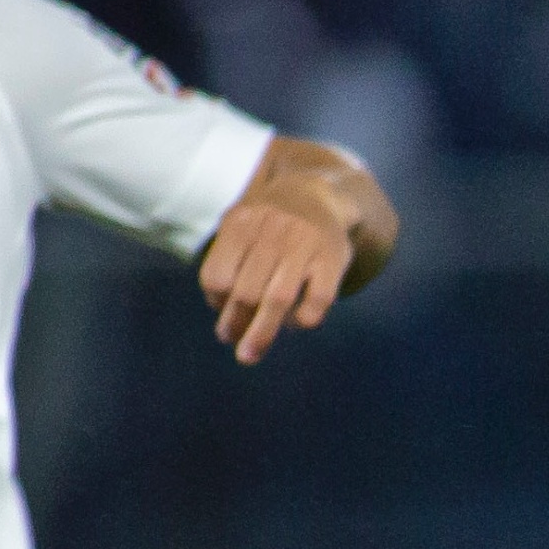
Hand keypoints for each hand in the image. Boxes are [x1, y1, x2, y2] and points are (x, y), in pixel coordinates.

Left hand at [198, 136, 397, 363]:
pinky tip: (295, 324)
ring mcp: (304, 245)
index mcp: (241, 223)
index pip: (217, 276)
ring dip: (261, 333)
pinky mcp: (332, 259)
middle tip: (234, 342)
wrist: (317, 196)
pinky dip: (302, 320)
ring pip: (278, 299)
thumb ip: (228, 260)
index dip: (215, 301)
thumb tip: (222, 313)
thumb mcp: (240, 225)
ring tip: (250, 353)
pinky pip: (317, 300)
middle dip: (235, 325)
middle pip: (246, 292)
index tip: (221, 312)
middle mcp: (272, 231)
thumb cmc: (270, 221)